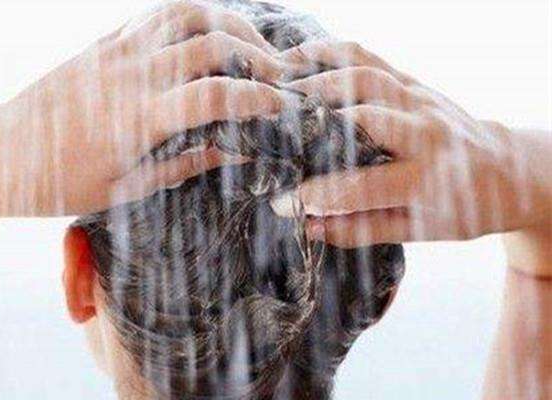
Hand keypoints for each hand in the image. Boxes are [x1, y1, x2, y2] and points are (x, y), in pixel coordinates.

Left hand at [0, 0, 286, 216]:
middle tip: (279, 78)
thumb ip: (186, 163)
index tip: (282, 107)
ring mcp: (120, 51)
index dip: (257, 98)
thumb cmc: (63, 180)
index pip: (215, 94)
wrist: (4, 152)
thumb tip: (234, 150)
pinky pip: (161, 14)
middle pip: (212, 44)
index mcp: (139, 119)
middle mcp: (133, 75)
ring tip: (254, 50)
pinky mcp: (109, 42)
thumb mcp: (129, 187)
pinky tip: (213, 35)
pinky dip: (197, 17)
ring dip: (232, 27)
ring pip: (190, 16)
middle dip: (258, 58)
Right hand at [271, 42, 551, 250]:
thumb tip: (310, 227)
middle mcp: (425, 132)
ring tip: (275, 88)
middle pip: (360, 120)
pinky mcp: (414, 82)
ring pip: (362, 78)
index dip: (315, 197)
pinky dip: (332, 54)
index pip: (360, 187)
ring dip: (315, 81)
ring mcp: (420, 100)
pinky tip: (301, 58)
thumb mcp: (419, 230)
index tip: (282, 203)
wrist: (508, 170)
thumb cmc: (463, 207)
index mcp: (428, 178)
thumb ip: (363, 229)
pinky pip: (370, 57)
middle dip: (310, 129)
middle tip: (269, 136)